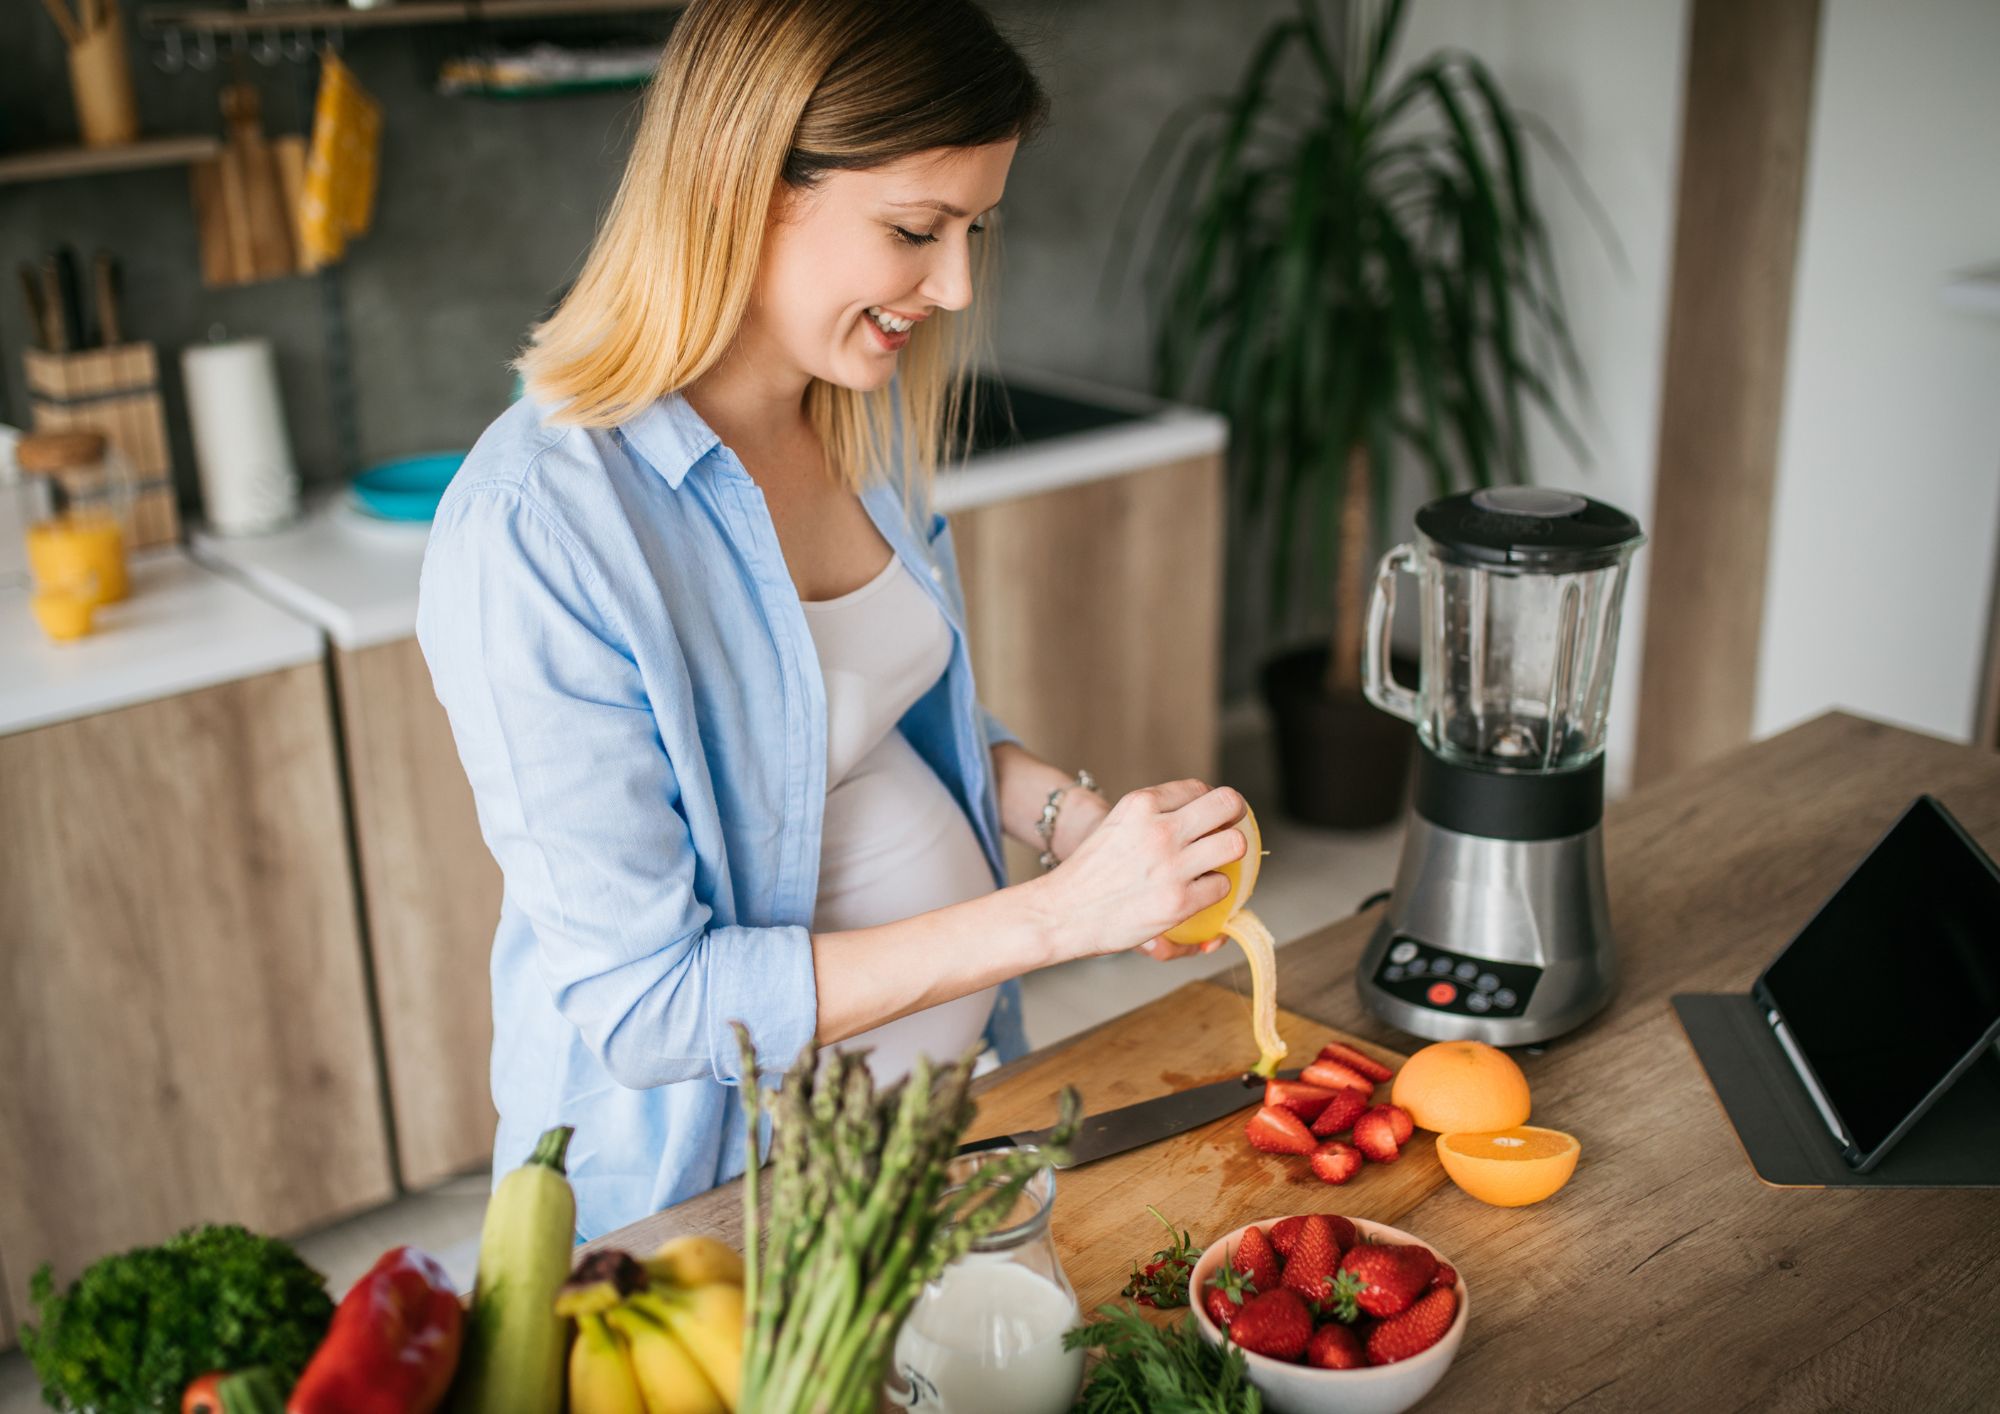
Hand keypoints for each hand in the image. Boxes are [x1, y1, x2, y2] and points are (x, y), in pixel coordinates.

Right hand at [1025, 779, 1248, 965]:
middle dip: (1234, 815)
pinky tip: (1196, 894)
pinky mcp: (1179, 901)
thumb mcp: (1116, 824)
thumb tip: (1194, 815)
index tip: (1207, 818)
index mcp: (1141, 804)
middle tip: (1227, 830)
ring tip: (1214, 865)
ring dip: (1229, 854)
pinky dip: (1214, 891)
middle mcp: (1160, 829)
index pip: (1197, 788)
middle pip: (1227, 804)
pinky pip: (1222, 887)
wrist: (1060, 912)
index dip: (1208, 804)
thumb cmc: (1087, 873)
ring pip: (1234, 844)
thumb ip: (1151, 816)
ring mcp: (1172, 865)